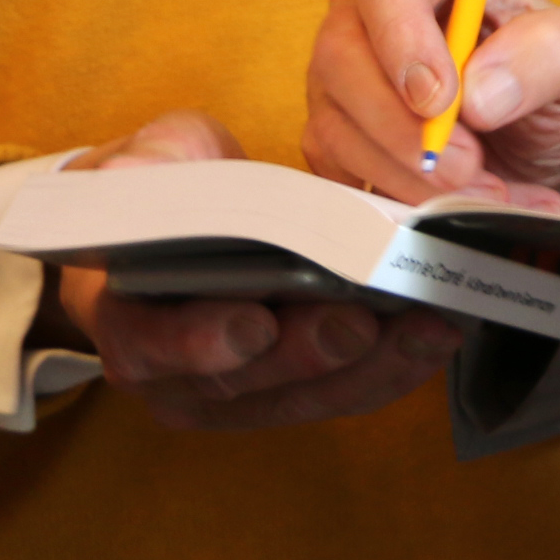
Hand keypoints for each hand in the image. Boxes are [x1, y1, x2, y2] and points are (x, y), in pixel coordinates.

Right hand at [49, 111, 461, 431]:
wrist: (181, 225)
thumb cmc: (163, 193)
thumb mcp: (150, 162)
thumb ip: (146, 165)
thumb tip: (123, 174)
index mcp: (126, 320)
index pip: (150, 346)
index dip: (199, 342)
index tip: (252, 325)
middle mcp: (176, 378)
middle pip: (243, 382)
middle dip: (308, 353)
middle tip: (361, 322)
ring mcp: (239, 394)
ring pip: (306, 397)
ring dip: (371, 365)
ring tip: (424, 324)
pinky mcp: (294, 393)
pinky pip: (345, 392)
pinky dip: (394, 365)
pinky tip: (436, 331)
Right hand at [304, 0, 559, 212]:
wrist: (556, 145)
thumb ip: (550, 53)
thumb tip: (478, 91)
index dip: (403, 37)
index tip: (440, 98)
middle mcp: (378, 16)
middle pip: (343, 56)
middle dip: (405, 127)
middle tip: (470, 163)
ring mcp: (349, 79)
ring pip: (337, 125)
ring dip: (411, 175)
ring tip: (487, 188)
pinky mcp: (342, 137)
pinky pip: (340, 173)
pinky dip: (401, 200)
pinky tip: (459, 203)